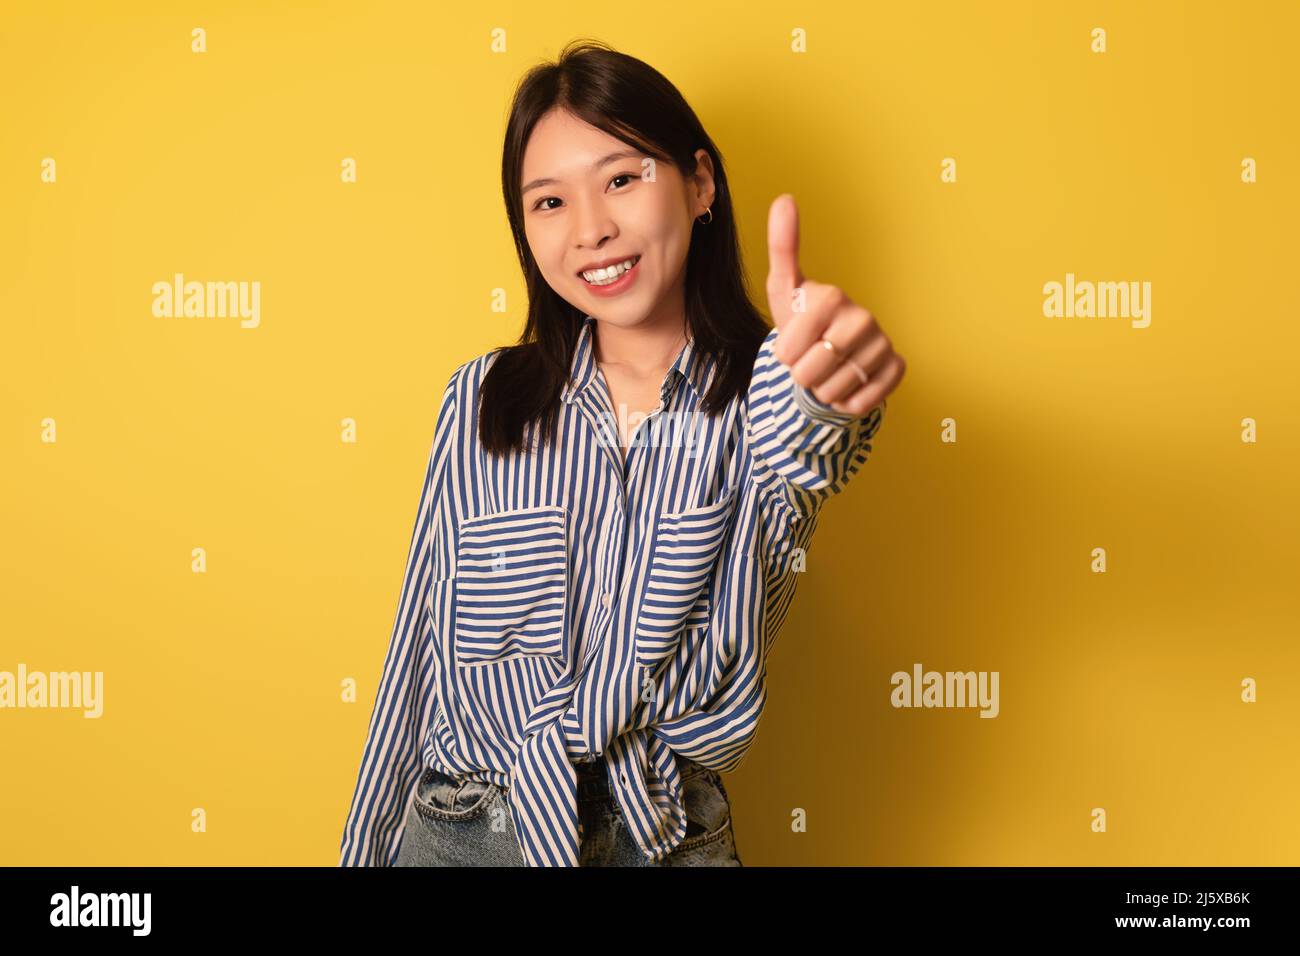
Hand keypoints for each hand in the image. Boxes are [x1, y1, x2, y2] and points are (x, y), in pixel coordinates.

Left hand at [765, 194, 904, 416]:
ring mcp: (883, 343)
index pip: (787, 352)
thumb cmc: (804, 320)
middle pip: (809, 374)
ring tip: (828, 369)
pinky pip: (860, 403)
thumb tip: (785, 197)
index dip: (783, 356)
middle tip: (811, 357)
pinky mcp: (898, 368)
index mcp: (832, 297)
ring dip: (823, 390)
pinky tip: (848, 383)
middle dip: (802, 374)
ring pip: (832, 392)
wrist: (834, 351)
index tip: (793, 342)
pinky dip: (847, 402)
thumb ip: (782, 247)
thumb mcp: (785, 288)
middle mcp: (863, 317)